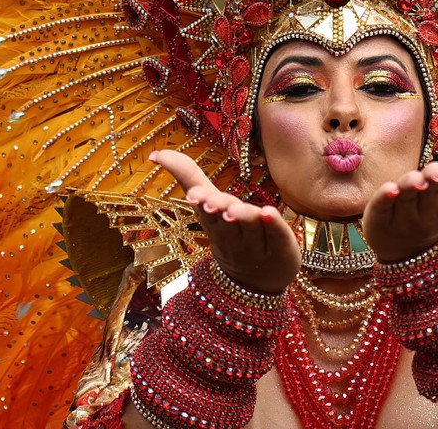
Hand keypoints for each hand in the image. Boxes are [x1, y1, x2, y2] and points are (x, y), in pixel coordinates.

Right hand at [148, 150, 300, 293]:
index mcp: (213, 225)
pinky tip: (270, 212)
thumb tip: (156, 152)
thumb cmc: (230, 236)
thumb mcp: (208, 206)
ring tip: (237, 209)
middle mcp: (233, 237)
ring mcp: (257, 245)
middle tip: (213, 202)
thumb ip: (188, 176)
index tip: (194, 194)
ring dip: (244, 216)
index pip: (205, 213)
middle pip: (226, 221)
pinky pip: (277, 236)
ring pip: (251, 228)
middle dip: (219, 209)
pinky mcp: (281, 248)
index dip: (201, 203)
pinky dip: (274, 225)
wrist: (256, 284)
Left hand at [362, 123, 437, 261]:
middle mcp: (429, 210)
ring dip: (411, 186)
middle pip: (431, 192)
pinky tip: (389, 188)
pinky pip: (383, 208)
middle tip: (435, 172)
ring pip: (407, 198)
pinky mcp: (380, 220)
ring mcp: (404, 218)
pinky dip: (385, 199)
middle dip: (434, 180)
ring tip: (414, 179)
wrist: (411, 254)